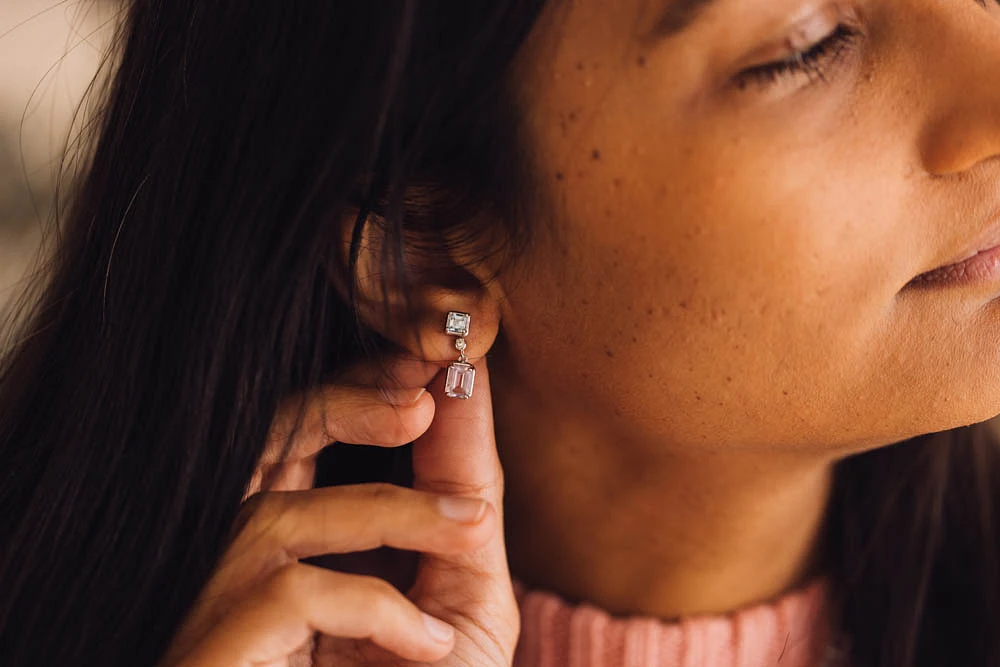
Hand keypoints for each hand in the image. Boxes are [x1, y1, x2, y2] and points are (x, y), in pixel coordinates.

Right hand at [160, 355, 516, 666]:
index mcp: (304, 535)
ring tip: (475, 531)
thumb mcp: (452, 604)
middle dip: (347, 400)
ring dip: (393, 509)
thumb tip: (464, 399)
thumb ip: (456, 512)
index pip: (314, 431)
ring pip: (284, 514)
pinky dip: (375, 608)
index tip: (439, 353)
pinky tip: (427, 644)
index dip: (368, 383)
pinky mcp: (221, 644)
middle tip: (427, 391)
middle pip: (271, 440)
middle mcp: (251, 555)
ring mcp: (227, 599)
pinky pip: (294, 594)